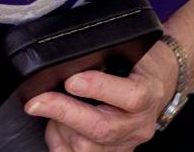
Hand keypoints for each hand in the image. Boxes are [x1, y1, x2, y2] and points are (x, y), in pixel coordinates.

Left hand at [24, 42, 177, 151]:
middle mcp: (138, 125)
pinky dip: (60, 142)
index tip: (71, 81)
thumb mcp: (127, 50)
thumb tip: (67, 56)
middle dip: (64, 113)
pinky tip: (55, 126)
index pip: (130, 96)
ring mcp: (125, 144)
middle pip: (102, 128)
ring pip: (88, 148)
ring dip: (61, 128)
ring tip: (48, 107)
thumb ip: (102, 55)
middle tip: (37, 101)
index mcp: (147, 93)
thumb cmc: (138, 63)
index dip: (99, 89)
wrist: (157, 85)